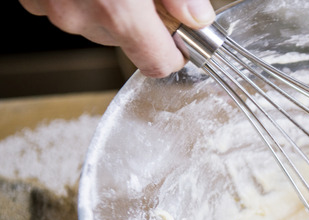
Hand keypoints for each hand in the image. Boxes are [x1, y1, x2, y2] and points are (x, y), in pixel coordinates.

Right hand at [19, 0, 215, 77]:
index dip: (172, 53)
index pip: (156, 63)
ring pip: (95, 24)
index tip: (179, 40)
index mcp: (119, 11)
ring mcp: (52, 7)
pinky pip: (65, 5)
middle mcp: (81, 16)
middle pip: (125, 41)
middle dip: (139, 21)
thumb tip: (196, 16)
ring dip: (107, 6)